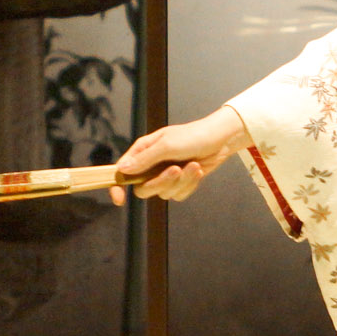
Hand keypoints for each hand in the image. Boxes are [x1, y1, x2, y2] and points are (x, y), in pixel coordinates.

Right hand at [110, 105, 252, 204]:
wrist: (219, 140)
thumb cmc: (192, 136)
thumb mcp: (167, 144)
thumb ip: (144, 158)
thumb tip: (122, 170)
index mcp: (142, 151)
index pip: (121, 172)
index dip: (117, 187)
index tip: (119, 200)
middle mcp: (150, 165)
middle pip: (142, 189)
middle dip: (161, 182)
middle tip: (175, 170)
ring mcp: (165, 176)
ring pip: (163, 193)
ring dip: (181, 181)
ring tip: (193, 165)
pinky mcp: (180, 183)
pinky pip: (178, 195)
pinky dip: (189, 185)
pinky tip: (197, 170)